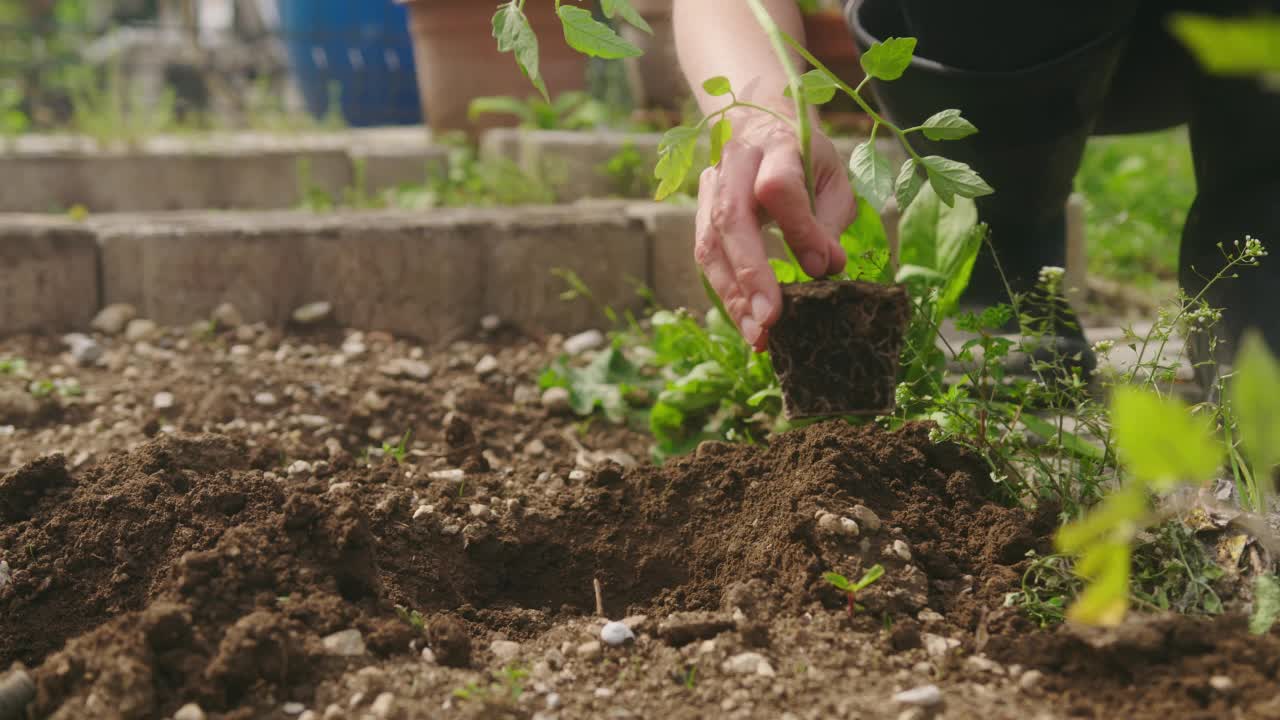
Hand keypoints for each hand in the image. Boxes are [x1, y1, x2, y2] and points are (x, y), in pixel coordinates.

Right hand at [695, 114, 853, 350]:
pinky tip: (747, 324)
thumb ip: (830, 220)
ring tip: (758, 336)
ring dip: (733, 296)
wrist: (759, 127)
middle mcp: (734, 164)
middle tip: (771, 319)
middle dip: (750, 274)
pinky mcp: (699, 214)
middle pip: (731, 219)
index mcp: (777, 146)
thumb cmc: (805, 160)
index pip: (778, 187)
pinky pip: (706, 258)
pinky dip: (727, 295)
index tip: (822, 268)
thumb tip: (827, 267)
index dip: (798, 229)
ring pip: (710, 244)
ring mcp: (709, 188)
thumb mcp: (832, 179)